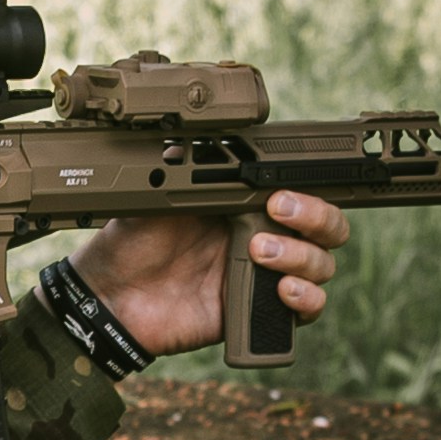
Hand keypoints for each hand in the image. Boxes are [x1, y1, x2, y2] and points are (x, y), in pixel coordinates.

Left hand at [64, 187, 355, 360]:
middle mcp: (265, 235)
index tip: (284, 189)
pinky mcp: (263, 311)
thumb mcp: (154, 193)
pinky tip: (283, 289)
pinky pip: (310, 308)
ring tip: (260, 251)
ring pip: (322, 263)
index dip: (310, 188)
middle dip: (316, 216)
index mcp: (246, 204)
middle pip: (327, 226)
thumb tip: (195, 128)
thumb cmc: (132, 243)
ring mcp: (267, 275)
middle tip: (277, 210)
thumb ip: (179, 164)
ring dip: (303, 256)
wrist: (113, 297)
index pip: (303, 191)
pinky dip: (307, 298)